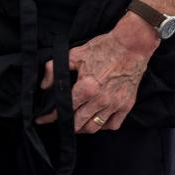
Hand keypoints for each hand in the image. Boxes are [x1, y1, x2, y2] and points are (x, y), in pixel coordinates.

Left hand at [35, 14, 156, 132]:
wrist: (132, 46)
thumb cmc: (102, 49)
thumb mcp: (74, 55)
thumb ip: (54, 70)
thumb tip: (44, 86)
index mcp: (86, 88)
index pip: (65, 109)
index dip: (51, 116)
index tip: (43, 120)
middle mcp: (101, 100)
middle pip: (79, 123)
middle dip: (66, 125)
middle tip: (60, 122)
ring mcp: (115, 104)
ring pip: (95, 127)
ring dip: (82, 128)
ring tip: (76, 124)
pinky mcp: (127, 105)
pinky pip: (113, 124)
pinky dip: (102, 126)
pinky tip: (96, 120)